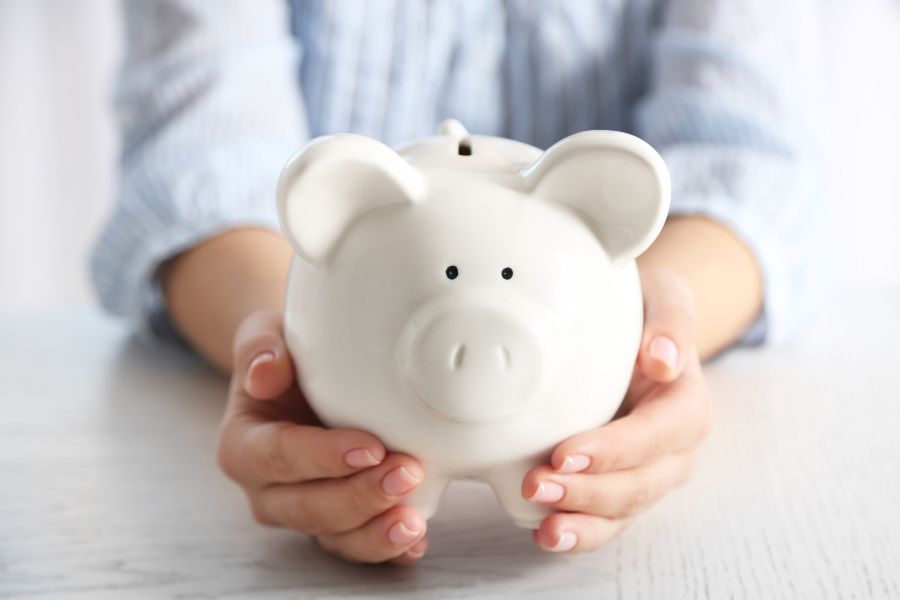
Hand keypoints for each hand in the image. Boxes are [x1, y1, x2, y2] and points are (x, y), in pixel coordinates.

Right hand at [216, 310, 427, 563]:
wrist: (308, 374)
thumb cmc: (287, 354)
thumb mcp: (265, 334)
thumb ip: (259, 347)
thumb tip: (264, 374)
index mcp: (244, 445)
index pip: (279, 456)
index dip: (323, 456)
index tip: (370, 447)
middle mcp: (268, 488)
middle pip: (309, 506)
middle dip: (360, 497)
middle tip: (407, 473)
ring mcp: (304, 510)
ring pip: (335, 536)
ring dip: (375, 533)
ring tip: (414, 522)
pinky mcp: (338, 523)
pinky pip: (359, 545)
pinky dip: (388, 549)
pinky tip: (415, 543)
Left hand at [521, 268, 713, 552]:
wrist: (637, 333)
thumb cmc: (645, 314)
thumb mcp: (663, 297)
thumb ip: (670, 320)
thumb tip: (662, 358)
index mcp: (687, 406)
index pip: (658, 434)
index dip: (614, 449)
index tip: (566, 452)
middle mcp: (673, 449)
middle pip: (639, 483)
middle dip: (588, 491)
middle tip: (536, 485)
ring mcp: (648, 474)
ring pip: (622, 510)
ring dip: (580, 519)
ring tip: (542, 524)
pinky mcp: (620, 487)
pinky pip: (606, 519)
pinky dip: (579, 531)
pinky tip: (546, 534)